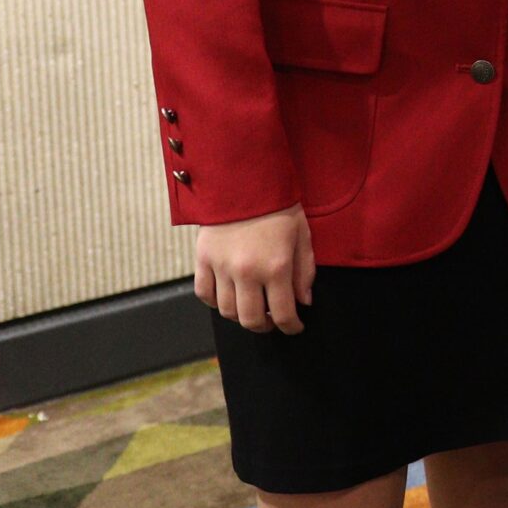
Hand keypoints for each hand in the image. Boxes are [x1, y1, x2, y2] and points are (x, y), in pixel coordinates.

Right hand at [194, 204, 314, 334]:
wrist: (245, 180)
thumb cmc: (279, 206)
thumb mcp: (302, 235)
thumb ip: (305, 272)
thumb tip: (303, 302)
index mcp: (276, 266)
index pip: (282, 314)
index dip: (291, 326)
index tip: (295, 327)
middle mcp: (247, 272)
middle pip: (251, 320)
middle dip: (265, 326)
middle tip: (273, 321)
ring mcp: (222, 267)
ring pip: (227, 311)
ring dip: (241, 316)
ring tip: (252, 308)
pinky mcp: (203, 259)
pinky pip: (204, 294)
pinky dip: (215, 301)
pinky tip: (228, 295)